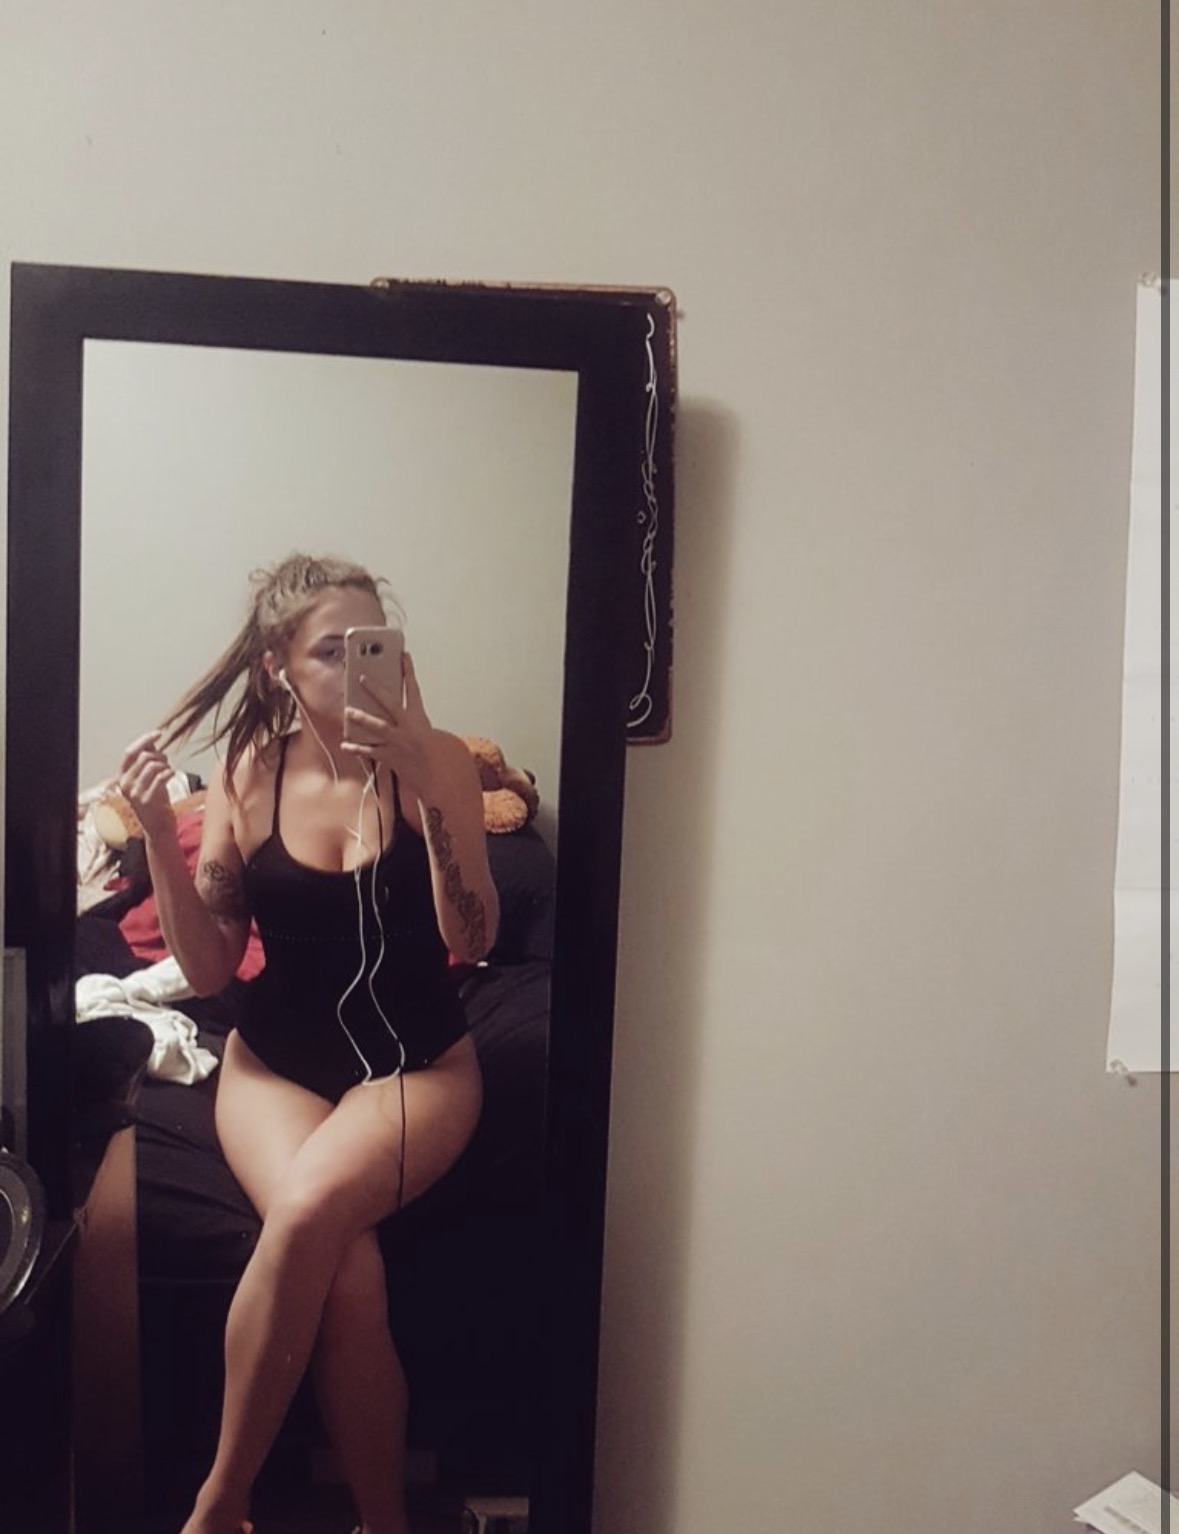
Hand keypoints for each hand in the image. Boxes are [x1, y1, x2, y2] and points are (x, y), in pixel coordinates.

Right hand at [116, 730, 176, 842]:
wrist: (158, 828)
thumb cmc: (156, 802)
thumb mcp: (149, 779)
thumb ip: (148, 762)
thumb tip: (151, 742)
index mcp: (122, 777)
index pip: (129, 752)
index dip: (144, 740)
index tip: (159, 733)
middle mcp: (124, 784)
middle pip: (143, 757)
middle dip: (160, 756)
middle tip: (167, 763)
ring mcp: (134, 793)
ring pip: (153, 765)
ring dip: (165, 765)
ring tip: (169, 772)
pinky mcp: (146, 800)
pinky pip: (160, 777)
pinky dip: (169, 772)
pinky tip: (171, 775)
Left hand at [341, 651, 440, 797]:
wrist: (439, 781)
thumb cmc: (439, 759)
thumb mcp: (434, 736)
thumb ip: (417, 726)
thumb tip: (400, 721)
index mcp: (420, 719)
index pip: (413, 689)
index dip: (408, 671)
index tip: (403, 656)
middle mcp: (407, 727)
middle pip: (389, 703)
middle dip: (374, 689)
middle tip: (361, 677)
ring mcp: (397, 742)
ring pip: (376, 726)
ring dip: (360, 717)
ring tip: (348, 710)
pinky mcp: (389, 757)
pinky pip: (369, 751)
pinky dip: (356, 749)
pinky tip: (346, 745)